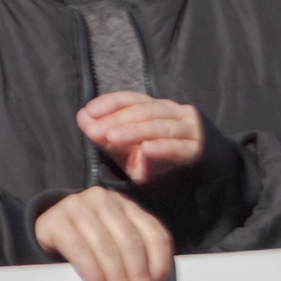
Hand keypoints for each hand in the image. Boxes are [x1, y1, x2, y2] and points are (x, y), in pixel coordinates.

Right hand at [35, 187, 174, 280]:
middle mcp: (106, 201)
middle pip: (131, 243)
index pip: (155, 235)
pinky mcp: (57, 222)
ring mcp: (79, 208)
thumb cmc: (87, 241)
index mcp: (129, 206)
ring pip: (108, 248)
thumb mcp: (115, 244)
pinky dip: (95, 275)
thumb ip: (134, 260)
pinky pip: (81, 252)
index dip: (160, 267)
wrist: (46, 229)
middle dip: (139, 279)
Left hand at [80, 93, 205, 183]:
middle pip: (145, 111)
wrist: (193, 181)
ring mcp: (188, 131)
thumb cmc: (155, 162)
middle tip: (98, 130)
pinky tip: (147, 149)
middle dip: (119, 119)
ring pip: (160, 126)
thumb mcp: (125, 148)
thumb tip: (83, 117)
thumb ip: (105, 134)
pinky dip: (163, 147)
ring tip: (113, 137)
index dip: (111, 102)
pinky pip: (179, 147)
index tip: (90, 111)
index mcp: (156, 108)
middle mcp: (174, 114)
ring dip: (135, 131)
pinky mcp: (197, 151)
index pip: (132, 99)